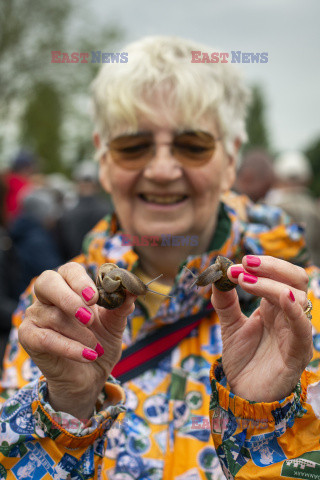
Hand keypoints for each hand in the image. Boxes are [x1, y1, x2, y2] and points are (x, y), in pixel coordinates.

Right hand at [18, 262, 135, 418]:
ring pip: (53, 316)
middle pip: (47, 282)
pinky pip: (46, 338)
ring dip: (80, 333)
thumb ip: (121, 306)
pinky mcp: (29, 337)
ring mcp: (35, 315)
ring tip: (96, 346)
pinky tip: (88, 356)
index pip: (70, 270)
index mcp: (69, 284)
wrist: (90, 374)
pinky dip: (70, 348)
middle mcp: (47, 296)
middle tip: (89, 317)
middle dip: (69, 298)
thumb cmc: (100, 341)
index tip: (95, 297)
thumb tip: (133, 289)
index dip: (81, 281)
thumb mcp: (115, 323)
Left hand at [210, 255, 312, 401]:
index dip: (262, 266)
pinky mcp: (298, 353)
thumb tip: (217, 275)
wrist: (243, 394)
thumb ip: (225, 302)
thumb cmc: (243, 360)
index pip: (279, 276)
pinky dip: (295, 311)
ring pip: (298, 298)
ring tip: (245, 281)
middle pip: (295, 279)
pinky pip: (303, 328)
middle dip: (272, 266)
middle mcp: (288, 315)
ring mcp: (295, 332)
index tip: (236, 263)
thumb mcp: (230, 326)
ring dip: (271, 285)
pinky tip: (282, 297)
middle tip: (246, 263)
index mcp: (274, 306)